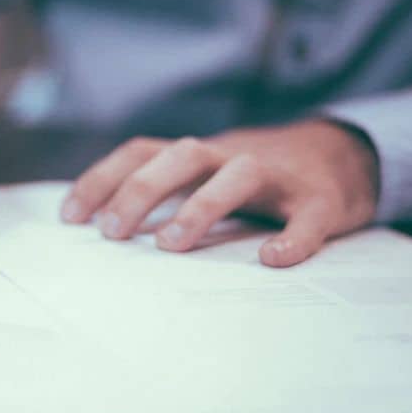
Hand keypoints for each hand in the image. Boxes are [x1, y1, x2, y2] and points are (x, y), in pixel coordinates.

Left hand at [61, 120, 378, 266]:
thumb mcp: (204, 175)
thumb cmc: (254, 178)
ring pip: (240, 174)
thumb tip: (101, 230)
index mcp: (198, 155)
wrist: (341, 157)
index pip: (141, 152)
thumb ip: (164, 192)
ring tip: (169, 244)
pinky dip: (293, 237)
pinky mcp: (321, 200)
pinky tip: (273, 259)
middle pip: (182, 155)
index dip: (102, 179)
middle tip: (111, 232)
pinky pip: (309, 216)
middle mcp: (231, 156)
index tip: (70, 217)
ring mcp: (279, 175)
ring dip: (201, 205)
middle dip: (141, 190)